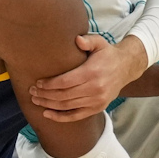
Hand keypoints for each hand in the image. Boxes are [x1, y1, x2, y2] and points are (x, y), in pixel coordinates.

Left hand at [30, 33, 144, 120]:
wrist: (126, 68)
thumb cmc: (107, 54)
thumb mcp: (100, 42)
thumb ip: (88, 40)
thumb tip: (77, 40)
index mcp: (92, 73)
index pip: (65, 82)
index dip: (49, 84)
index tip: (37, 82)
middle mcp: (95, 89)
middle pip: (64, 95)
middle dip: (45, 94)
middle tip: (32, 91)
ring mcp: (97, 101)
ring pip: (68, 106)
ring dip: (49, 105)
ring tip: (35, 100)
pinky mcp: (98, 108)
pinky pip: (77, 116)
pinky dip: (61, 117)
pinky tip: (47, 114)